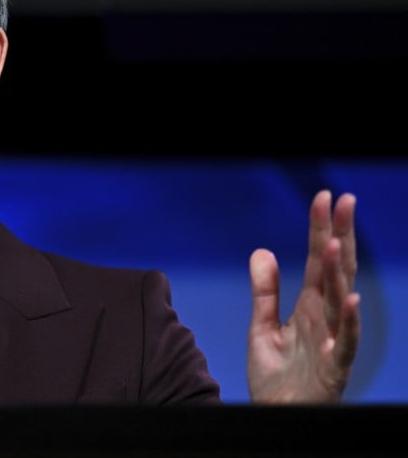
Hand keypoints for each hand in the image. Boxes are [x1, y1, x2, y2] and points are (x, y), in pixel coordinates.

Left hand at [247, 189, 360, 402]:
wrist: (276, 417)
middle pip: (336, 270)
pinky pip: (346, 341)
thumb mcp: (262, 327)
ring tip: (336, 240)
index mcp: (310, 306)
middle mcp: (325, 318)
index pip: (319, 260)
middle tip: (344, 201)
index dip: (321, 229)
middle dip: (339, 235)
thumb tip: (262, 251)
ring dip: (340, 271)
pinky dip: (350, 321)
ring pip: (340, 300)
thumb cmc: (276, 377)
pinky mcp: (334, 366)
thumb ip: (264, 291)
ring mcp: (332, 340)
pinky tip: (352, 299)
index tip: (324, 197)